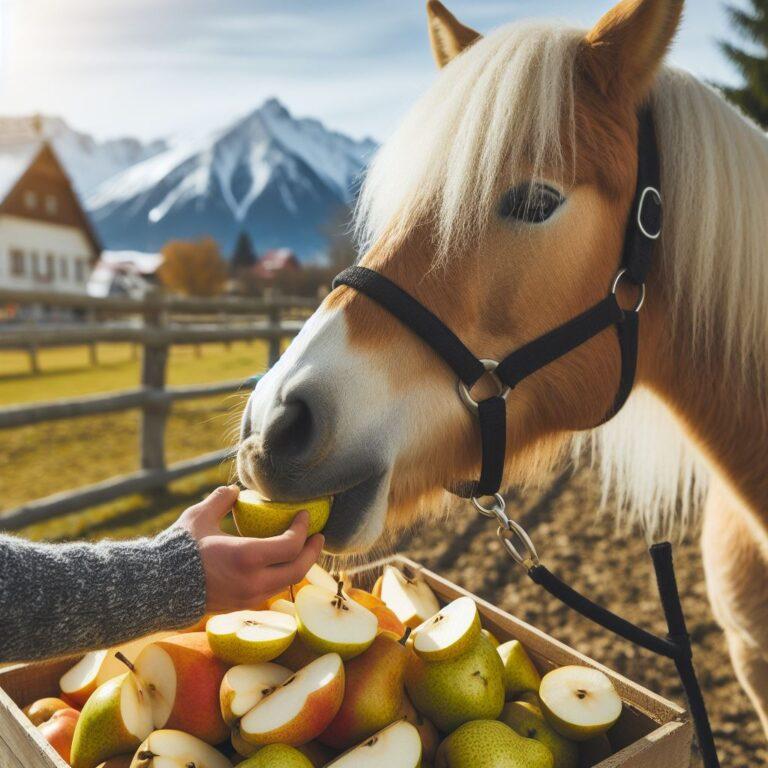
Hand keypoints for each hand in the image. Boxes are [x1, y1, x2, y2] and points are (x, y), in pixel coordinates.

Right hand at [177, 485, 324, 612]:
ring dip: (299, 565)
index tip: (305, 515)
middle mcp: (254, 582)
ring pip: (287, 583)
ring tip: (304, 549)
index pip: (291, 545)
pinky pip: (272, 590)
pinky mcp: (243, 605)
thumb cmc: (178, 549)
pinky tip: (281, 563)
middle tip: (318, 536)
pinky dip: (283, 575)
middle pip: (299, 569)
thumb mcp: (200, 517)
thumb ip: (221, 499)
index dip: (303, 529)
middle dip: (313, 552)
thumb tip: (235, 491)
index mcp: (248, 557)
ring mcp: (249, 597)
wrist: (157, 588)